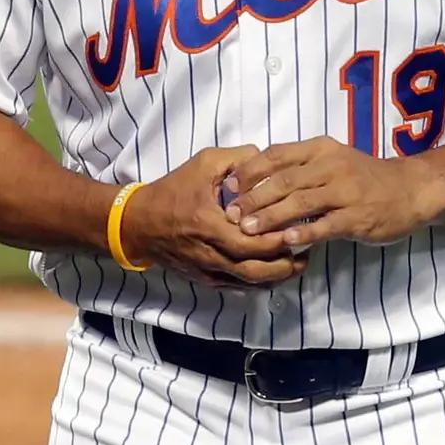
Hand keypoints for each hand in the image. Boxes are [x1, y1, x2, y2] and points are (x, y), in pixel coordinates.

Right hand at [120, 148, 302, 288]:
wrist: (138, 224)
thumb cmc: (172, 190)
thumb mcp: (203, 164)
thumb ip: (237, 159)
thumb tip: (266, 157)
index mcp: (209, 225)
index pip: (252, 241)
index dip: (279, 239)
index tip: (300, 227)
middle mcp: (209, 253)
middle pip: (256, 268)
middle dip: (285, 261)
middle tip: (307, 247)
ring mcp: (208, 270)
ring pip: (250, 283)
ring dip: (277, 276)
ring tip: (298, 263)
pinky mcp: (206, 279)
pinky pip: (239, 287)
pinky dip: (260, 282)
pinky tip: (276, 272)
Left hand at [216, 139, 444, 253]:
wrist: (411, 189)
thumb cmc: (366, 178)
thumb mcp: (334, 161)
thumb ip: (301, 168)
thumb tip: (259, 180)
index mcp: (321, 150)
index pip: (277, 155)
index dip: (250, 171)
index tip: (229, 187)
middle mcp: (331, 166)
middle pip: (284, 180)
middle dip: (254, 198)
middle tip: (230, 214)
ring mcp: (346, 191)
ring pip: (301, 202)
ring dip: (271, 217)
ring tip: (248, 230)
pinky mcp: (357, 216)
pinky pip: (326, 225)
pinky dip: (305, 233)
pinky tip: (286, 242)